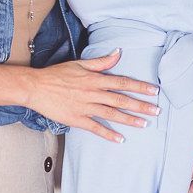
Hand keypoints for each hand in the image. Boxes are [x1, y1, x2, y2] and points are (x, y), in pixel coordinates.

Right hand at [26, 50, 159, 143]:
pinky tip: (120, 139)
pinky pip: (96, 128)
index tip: (153, 91)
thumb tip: (118, 52)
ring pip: (112, 114)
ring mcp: (85, 107)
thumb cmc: (57, 74)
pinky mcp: (77, 119)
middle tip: (156, 111)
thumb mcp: (79, 63)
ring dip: (129, 120)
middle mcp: (93, 93)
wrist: (36, 87)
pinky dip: (108, 134)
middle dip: (140, 105)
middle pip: (121, 99)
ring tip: (144, 124)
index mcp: (94, 78)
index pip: (122, 82)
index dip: (139, 87)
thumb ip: (101, 61)